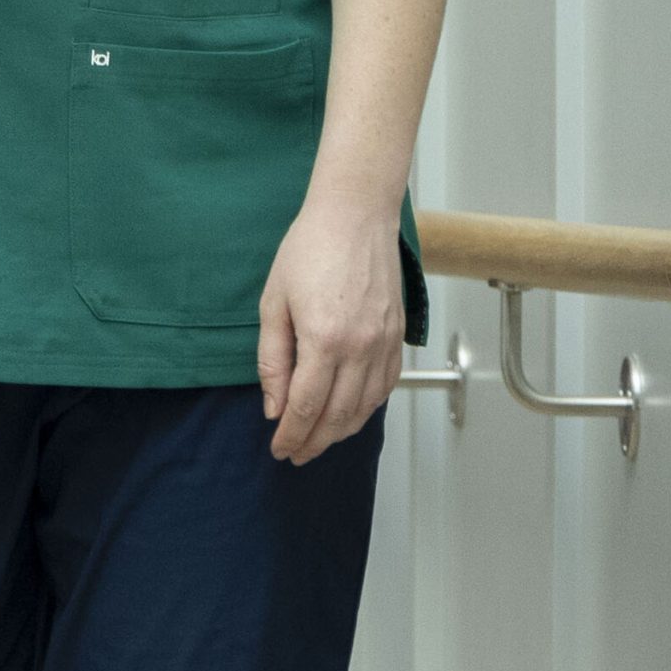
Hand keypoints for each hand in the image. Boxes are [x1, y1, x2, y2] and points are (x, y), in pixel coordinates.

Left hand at [256, 200, 404, 463]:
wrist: (355, 216)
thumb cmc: (308, 250)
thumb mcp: (273, 302)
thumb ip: (273, 359)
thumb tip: (273, 406)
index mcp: (324, 339)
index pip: (305, 407)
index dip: (290, 434)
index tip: (278, 449)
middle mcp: (360, 348)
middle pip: (337, 416)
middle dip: (314, 442)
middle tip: (295, 454)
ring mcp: (384, 344)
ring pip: (365, 408)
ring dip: (341, 432)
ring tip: (318, 441)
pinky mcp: (397, 337)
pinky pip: (385, 387)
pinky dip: (367, 409)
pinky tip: (350, 415)